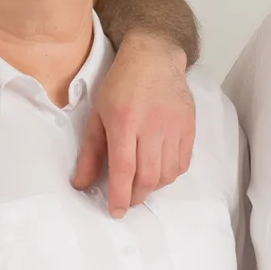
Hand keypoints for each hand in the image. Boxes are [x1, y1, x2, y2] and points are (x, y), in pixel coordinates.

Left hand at [75, 39, 194, 214]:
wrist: (154, 58)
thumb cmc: (121, 85)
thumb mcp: (98, 115)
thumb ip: (90, 152)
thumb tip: (81, 184)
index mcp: (125, 122)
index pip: (124, 169)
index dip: (120, 196)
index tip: (116, 211)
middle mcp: (152, 126)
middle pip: (148, 176)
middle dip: (136, 195)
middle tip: (128, 199)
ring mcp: (174, 127)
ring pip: (167, 174)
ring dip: (153, 186)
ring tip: (142, 183)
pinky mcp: (189, 127)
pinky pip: (182, 163)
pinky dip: (170, 175)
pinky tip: (159, 170)